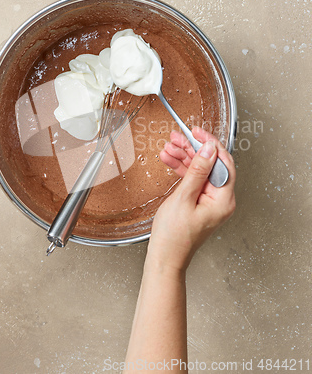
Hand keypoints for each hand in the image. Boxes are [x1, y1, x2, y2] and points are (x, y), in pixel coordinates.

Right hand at [147, 127, 235, 272]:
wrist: (165, 258)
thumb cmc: (174, 237)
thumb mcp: (184, 198)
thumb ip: (197, 171)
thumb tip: (209, 150)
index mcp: (224, 200)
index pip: (223, 162)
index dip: (210, 144)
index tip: (197, 132)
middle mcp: (221, 200)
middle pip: (210, 164)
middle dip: (192, 149)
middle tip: (177, 137)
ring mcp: (210, 201)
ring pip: (200, 170)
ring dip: (184, 157)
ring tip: (169, 147)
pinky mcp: (199, 202)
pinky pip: (193, 180)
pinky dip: (181, 169)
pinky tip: (169, 160)